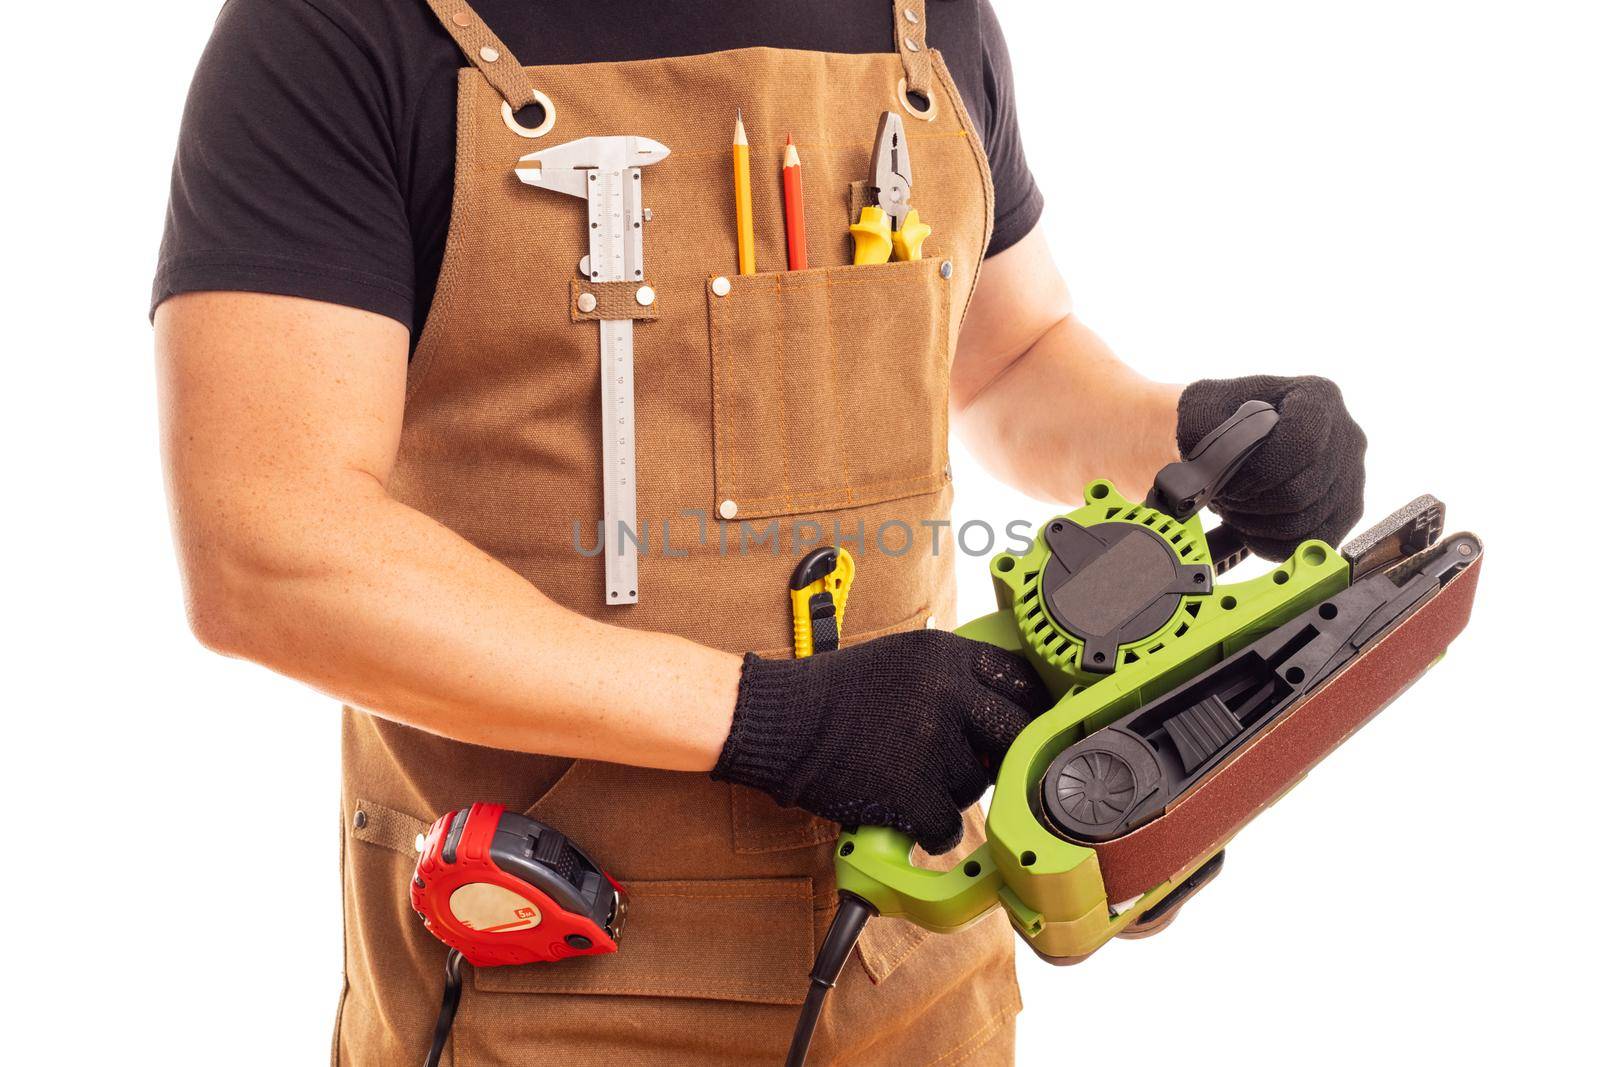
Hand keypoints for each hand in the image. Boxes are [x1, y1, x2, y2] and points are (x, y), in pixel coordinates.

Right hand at [711, 631, 1053, 853]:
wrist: (780, 721)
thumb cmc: (838, 694)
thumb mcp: (904, 661)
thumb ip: (956, 679)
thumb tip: (1007, 711)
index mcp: (946, 656)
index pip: (1021, 679)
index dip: (1027, 708)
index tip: (1025, 726)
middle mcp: (946, 695)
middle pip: (1018, 732)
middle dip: (1009, 753)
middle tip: (990, 763)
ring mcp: (930, 745)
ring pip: (980, 784)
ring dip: (955, 790)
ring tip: (913, 775)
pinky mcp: (910, 792)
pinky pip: (949, 827)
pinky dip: (929, 828)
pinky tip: (906, 811)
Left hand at [1178, 375, 1366, 559]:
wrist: (1236, 436)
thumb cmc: (1224, 420)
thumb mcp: (1204, 408)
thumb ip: (1202, 428)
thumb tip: (1208, 469)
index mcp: (1317, 397)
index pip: (1302, 440)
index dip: (1260, 471)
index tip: (1229, 481)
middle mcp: (1346, 434)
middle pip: (1300, 491)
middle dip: (1250, 503)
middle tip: (1224, 498)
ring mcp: (1352, 476)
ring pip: (1303, 522)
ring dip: (1256, 524)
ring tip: (1234, 509)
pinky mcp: (1347, 511)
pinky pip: (1312, 543)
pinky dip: (1272, 544)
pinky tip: (1250, 527)